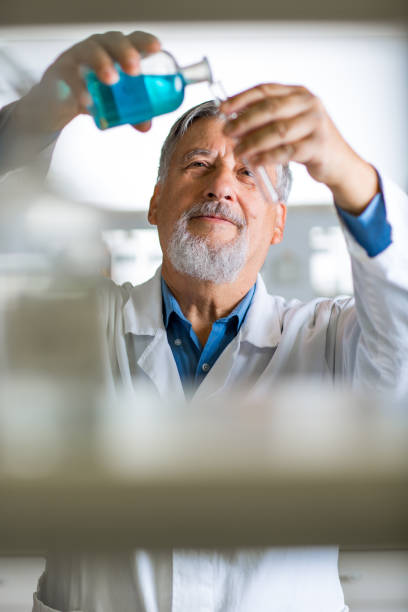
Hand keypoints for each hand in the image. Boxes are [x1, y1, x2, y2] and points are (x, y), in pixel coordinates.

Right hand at [14, 30, 160, 133]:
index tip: (156, 48)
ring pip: (89, 52)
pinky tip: (87, 100)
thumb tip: (146, 126)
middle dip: (125, 52)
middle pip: (112, 41)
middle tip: (134, 70)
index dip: (143, 41)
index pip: (131, 39)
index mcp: (114, 52)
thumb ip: (131, 113)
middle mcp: (96, 49)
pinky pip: (69, 77)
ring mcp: (76, 58)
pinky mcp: (59, 73)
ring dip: (102, 63)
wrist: (55, 102)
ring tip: (112, 80)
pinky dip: (79, 88)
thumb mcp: (113, 102)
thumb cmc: (91, 93)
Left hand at [221, 84, 378, 213]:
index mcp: (299, 93)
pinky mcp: (318, 146)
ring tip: (238, 151)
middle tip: (228, 133)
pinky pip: (286, 151)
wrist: (339, 163)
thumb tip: (234, 123)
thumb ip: (269, 119)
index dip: (241, 98)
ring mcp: (316, 124)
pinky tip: (255, 162)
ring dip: (253, 142)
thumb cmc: (310, 142)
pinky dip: (267, 157)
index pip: (265, 90)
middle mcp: (309, 104)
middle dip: (244, 121)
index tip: (223, 109)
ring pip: (277, 132)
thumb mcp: (292, 122)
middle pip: (269, 109)